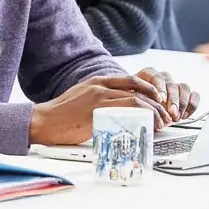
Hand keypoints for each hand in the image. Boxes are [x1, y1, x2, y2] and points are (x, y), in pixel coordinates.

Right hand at [29, 73, 171, 145]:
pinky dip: (140, 119)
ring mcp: (99, 98)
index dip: (149, 90)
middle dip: (156, 103)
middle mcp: (101, 86)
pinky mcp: (97, 112)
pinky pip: (125, 113)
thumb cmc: (62, 114)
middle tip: (164, 115)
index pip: (131, 80)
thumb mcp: (83, 98)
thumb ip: (100, 98)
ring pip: (135, 100)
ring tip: (160, 124)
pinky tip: (146, 128)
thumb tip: (120, 109)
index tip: (159, 100)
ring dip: (152, 112)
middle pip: (137, 89)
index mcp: (98, 81)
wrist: (43, 122)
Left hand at [136, 68, 198, 122]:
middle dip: (173, 100)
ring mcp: (174, 85)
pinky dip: (192, 105)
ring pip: (184, 87)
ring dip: (182, 103)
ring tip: (177, 117)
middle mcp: (162, 78)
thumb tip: (140, 108)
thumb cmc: (133, 103)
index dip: (160, 88)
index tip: (161, 100)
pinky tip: (185, 115)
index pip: (156, 77)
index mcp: (147, 74)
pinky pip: (194, 95)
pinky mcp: (184, 94)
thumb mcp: (130, 100)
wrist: (139, 106)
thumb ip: (135, 101)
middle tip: (172, 113)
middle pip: (172, 84)